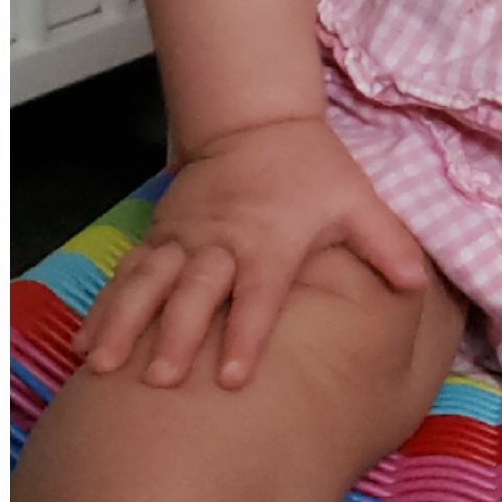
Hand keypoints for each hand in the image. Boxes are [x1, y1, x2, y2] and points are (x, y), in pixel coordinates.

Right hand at [74, 112, 429, 392]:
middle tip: (158, 378)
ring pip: (148, 283)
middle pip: (194, 293)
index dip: (245, 334)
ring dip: (124, 323)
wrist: (254, 123)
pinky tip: (85, 342)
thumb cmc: (310, 171)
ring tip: (100, 363)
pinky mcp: (161, 236)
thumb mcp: (356, 200)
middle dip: (174, 335)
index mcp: (268, 242)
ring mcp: (185, 240)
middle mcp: (221, 244)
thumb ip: (384, 243)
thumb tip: (416, 282)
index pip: (257, 294)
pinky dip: (106, 307)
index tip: (232, 377)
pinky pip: (128, 274)